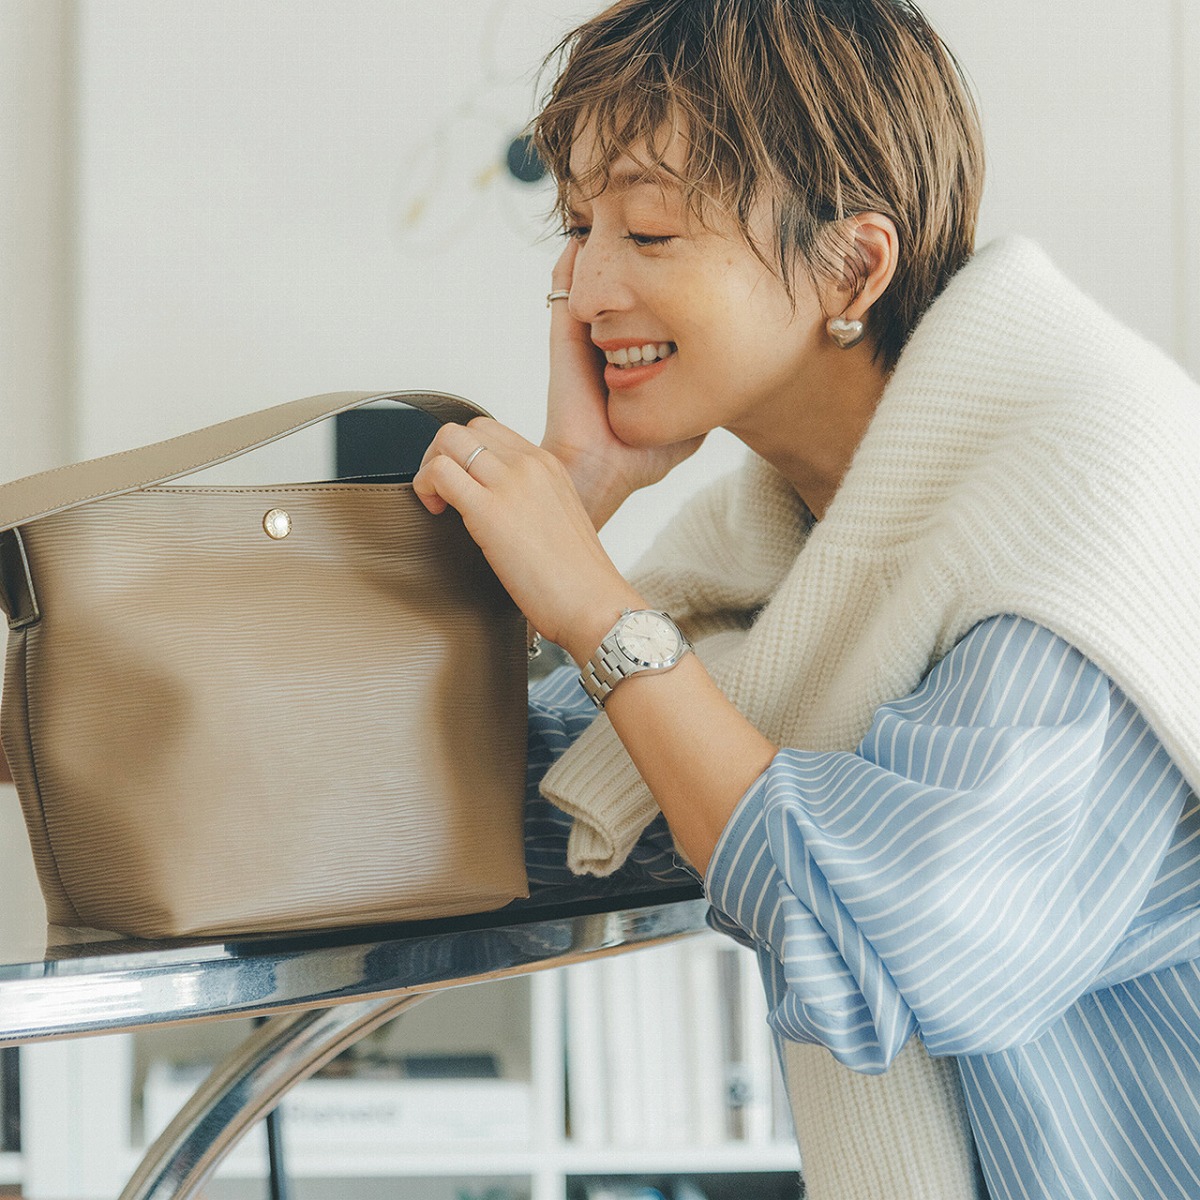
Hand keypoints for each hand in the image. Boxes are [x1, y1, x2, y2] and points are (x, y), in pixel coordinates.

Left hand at [413, 417, 642, 662]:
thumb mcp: (557, 520)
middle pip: (466, 429)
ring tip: (438, 503)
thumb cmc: (578, 578)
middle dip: (441, 455)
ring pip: (448, 440)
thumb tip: (498, 510)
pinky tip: (437, 513)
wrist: (594, 603)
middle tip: (442, 492)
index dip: (466, 454)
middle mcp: (530, 465)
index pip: (491, 432)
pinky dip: (425, 487)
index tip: (464, 485)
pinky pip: (440, 472)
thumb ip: (529, 502)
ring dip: (430, 467)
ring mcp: (511, 484)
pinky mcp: (490, 511)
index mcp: (549, 465)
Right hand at [544, 239, 704, 529]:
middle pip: (618, 291)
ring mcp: (584, 339)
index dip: (662, 286)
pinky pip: (565, 291)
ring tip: (611, 216)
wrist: (599, 471)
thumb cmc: (639, 458)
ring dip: (599, 254)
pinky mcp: (565, 338)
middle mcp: (606, 345)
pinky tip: (581, 238)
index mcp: (631, 361)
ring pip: (591, 285)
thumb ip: (706, 402)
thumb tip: (736, 383)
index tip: (684, 259)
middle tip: (648, 222)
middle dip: (632, 261)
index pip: (647, 313)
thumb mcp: (689, 427)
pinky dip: (571, 263)